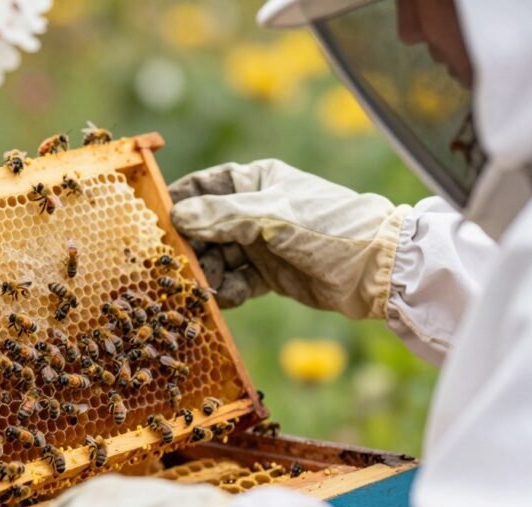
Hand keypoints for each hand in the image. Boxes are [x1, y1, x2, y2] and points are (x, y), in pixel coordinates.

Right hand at [169, 159, 409, 318]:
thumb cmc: (328, 228)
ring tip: (205, 287)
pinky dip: (227, 291)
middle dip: (190, 248)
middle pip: (204, 228)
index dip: (177, 202)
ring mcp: (260, 244)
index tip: (153, 222)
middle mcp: (254, 211)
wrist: (378, 270)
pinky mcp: (268, 274)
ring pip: (216, 258)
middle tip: (175, 267)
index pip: (203, 186)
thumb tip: (176, 217)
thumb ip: (221, 216)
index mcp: (256, 182)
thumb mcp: (272, 216)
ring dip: (207, 273)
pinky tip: (224, 299)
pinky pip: (234, 282)